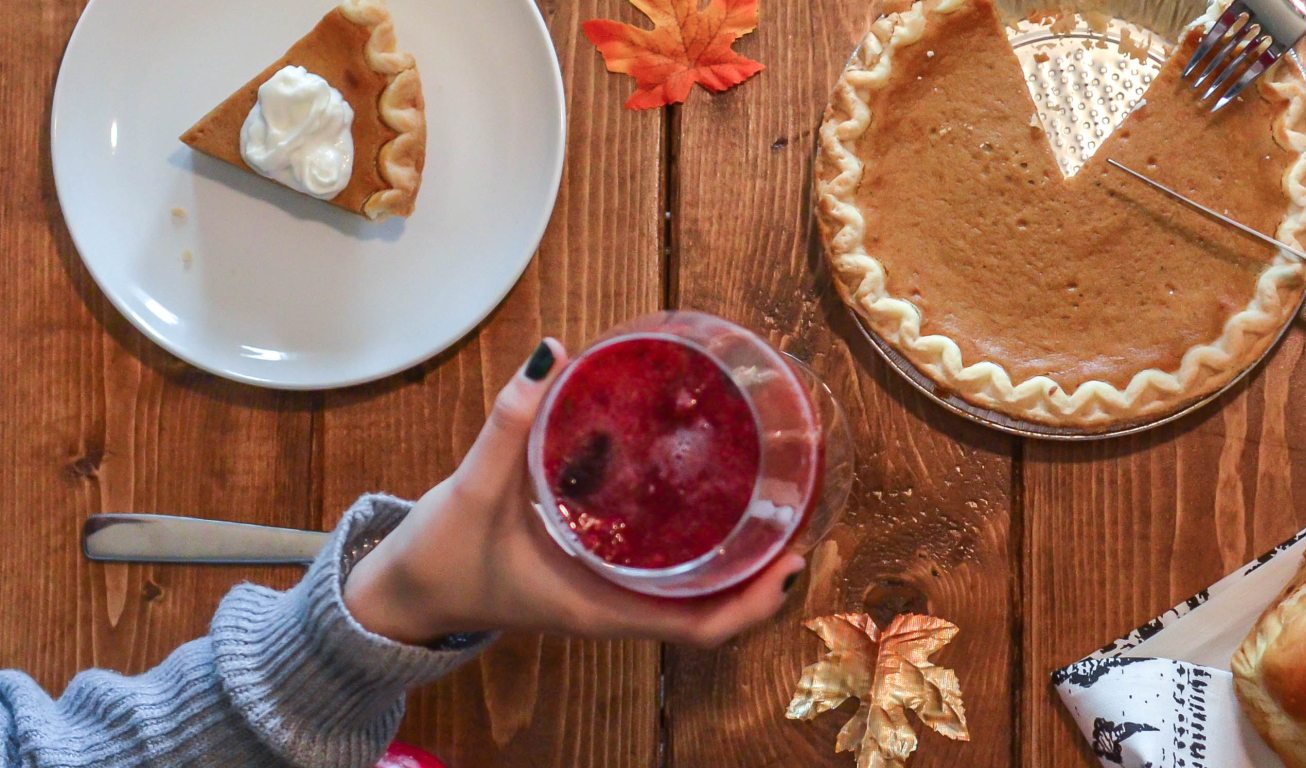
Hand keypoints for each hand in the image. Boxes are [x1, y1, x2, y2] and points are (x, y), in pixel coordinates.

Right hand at [344, 339, 806, 646]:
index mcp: (601, 607)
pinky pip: (665, 566)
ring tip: (775, 497)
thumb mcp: (473, 490)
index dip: (756, 601)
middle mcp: (617, 606)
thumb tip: (550, 353)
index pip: (702, 627)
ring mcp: (610, 592)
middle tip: (802, 510)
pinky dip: (697, 541)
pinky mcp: (597, 572)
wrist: (402, 593)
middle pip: (716, 607)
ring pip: (695, 588)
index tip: (793, 558)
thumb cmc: (440, 557)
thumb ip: (510, 423)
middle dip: (765, 571)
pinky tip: (708, 492)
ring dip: (739, 555)